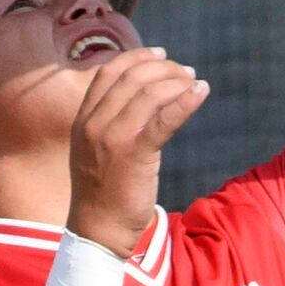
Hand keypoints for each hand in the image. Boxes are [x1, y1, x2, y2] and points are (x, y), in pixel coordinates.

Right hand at [66, 47, 208, 257]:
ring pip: (149, 93)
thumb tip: (142, 101)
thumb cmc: (102, 192)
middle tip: (186, 71)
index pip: (108, 73)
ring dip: (177, 81)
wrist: (98, 230)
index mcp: (82, 120)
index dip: (136, 57)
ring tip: (195, 82)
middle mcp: (94, 124)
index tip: (161, 55)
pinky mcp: (135, 154)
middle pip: (131, 77)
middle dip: (163, 68)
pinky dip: (185, 101)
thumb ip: (110, 124)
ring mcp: (112, 138)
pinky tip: (201, 92)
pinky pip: (164, 119)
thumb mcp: (95, 150)